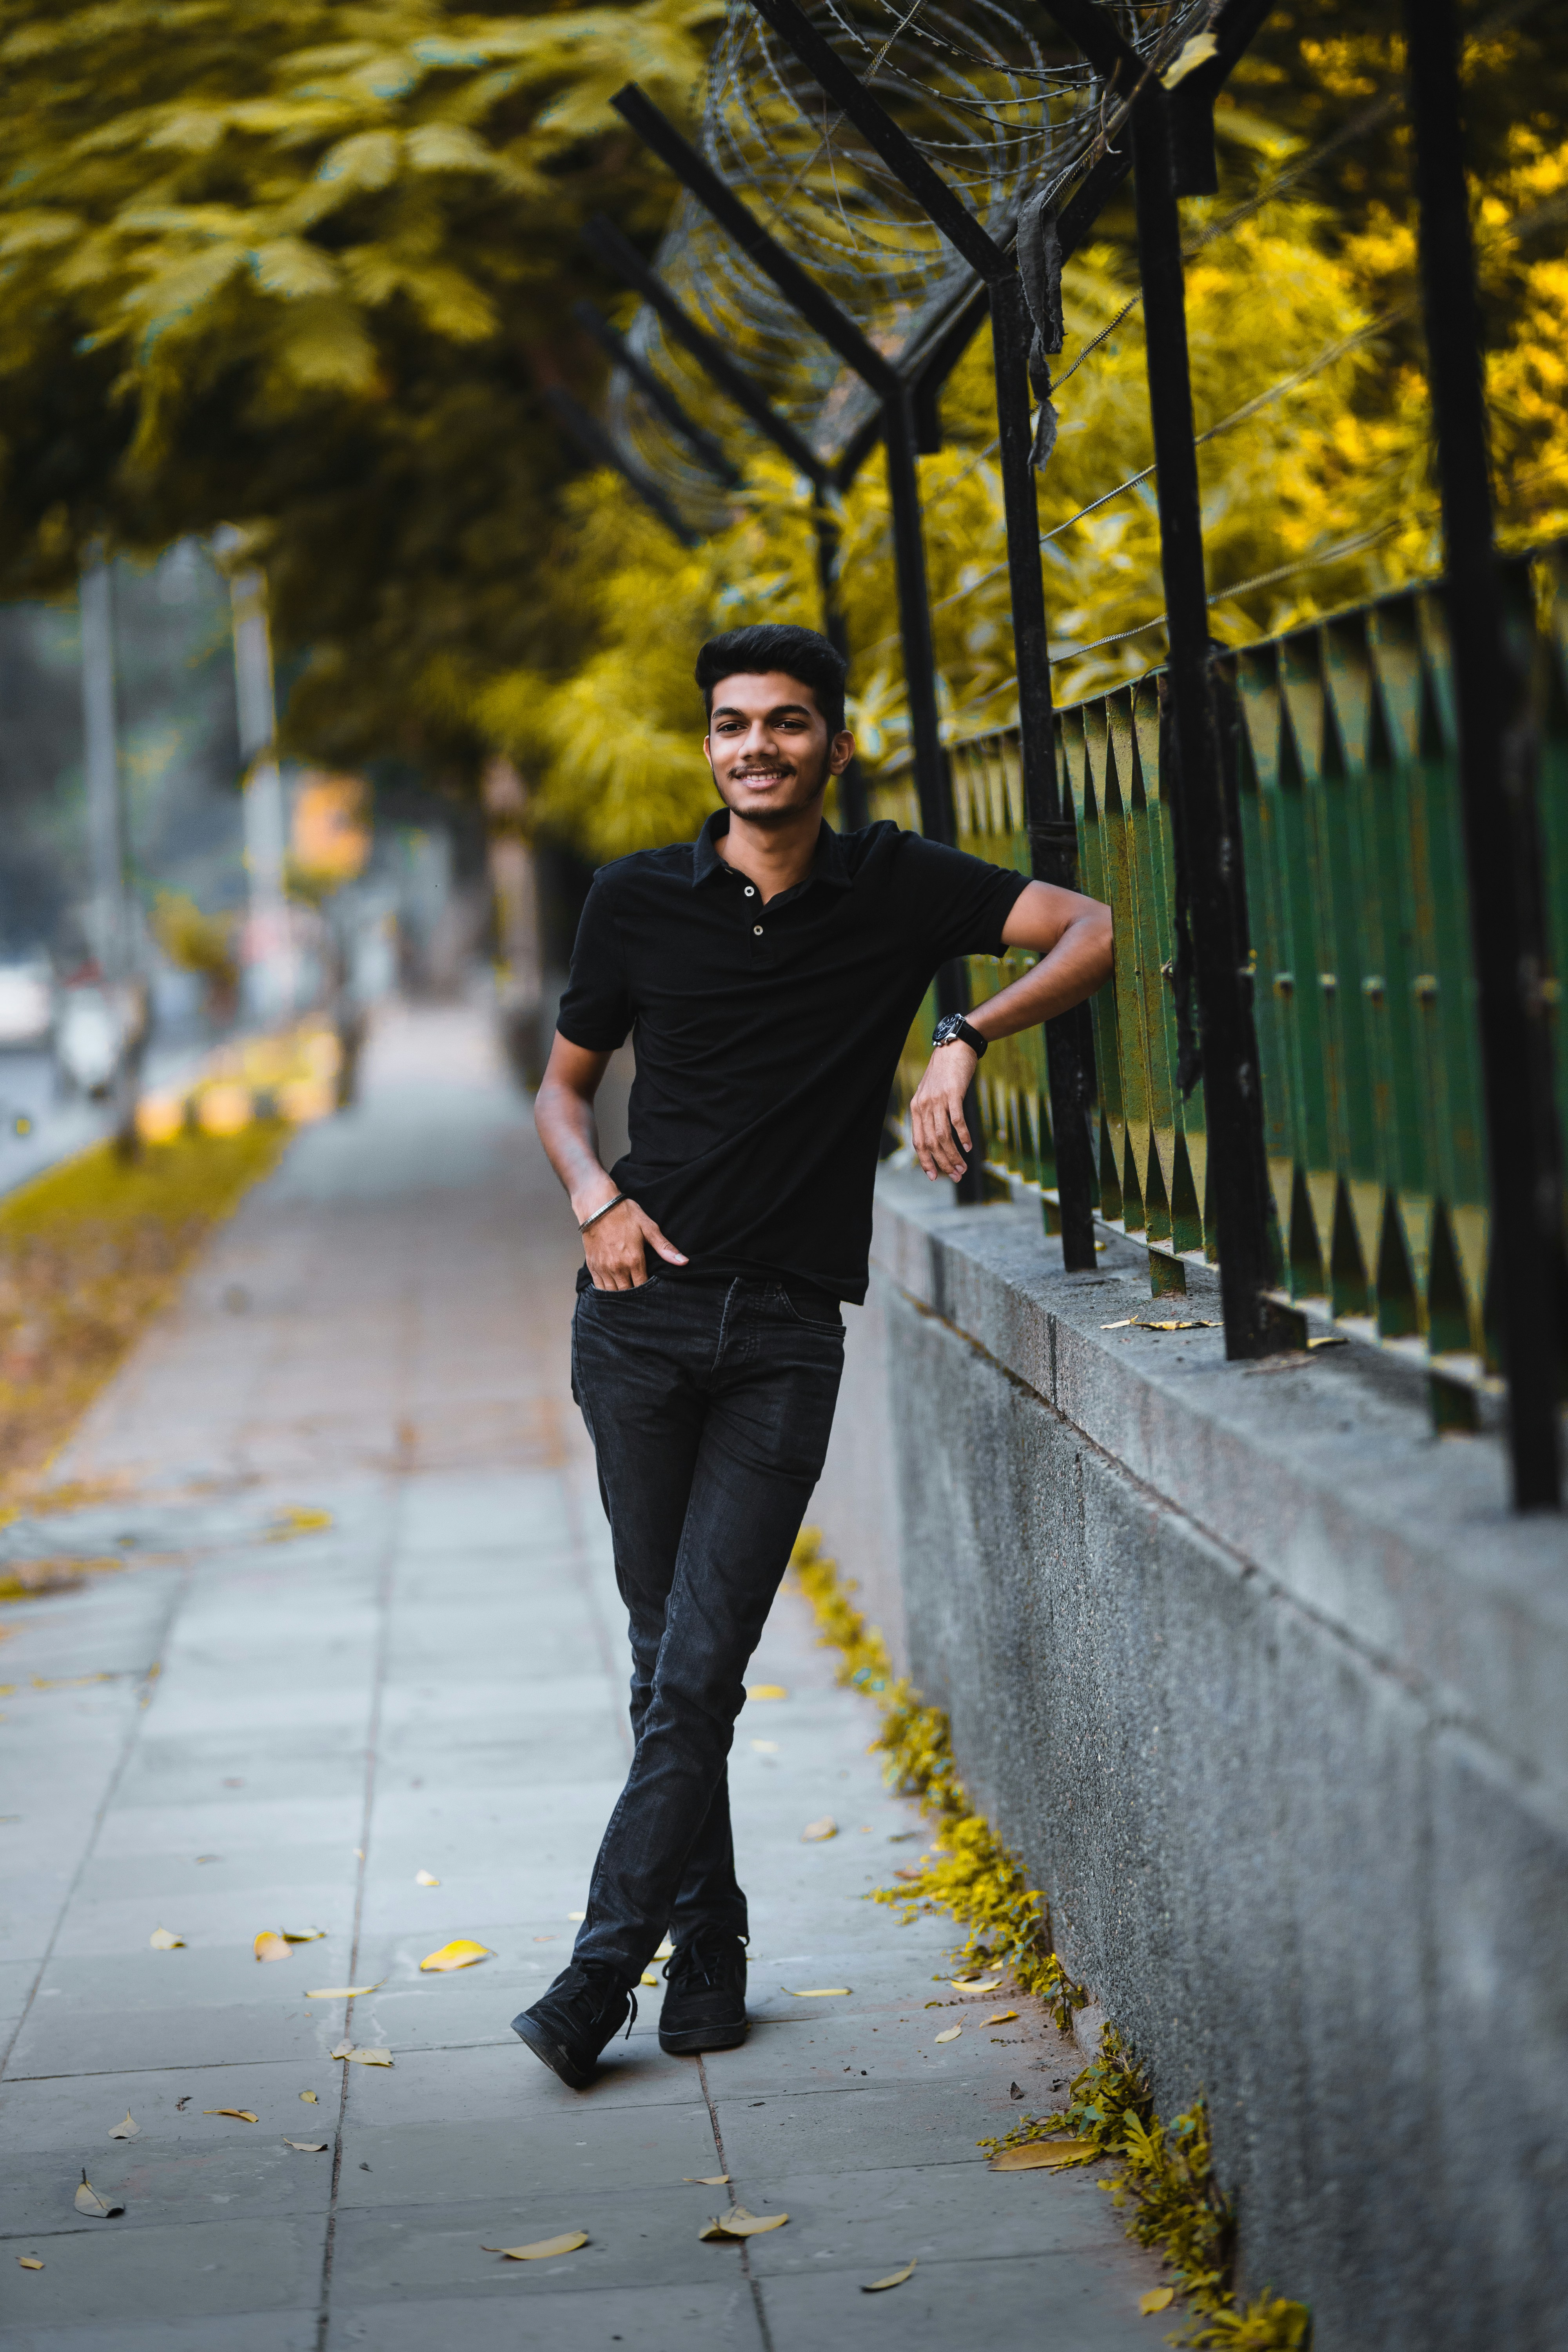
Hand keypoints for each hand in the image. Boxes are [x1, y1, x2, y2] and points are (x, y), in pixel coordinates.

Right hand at [579, 1196, 687, 1288]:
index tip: (651, 1292)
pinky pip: (598, 1286)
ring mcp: (603, 1268)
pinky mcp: (592, 1265)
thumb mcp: (648, 1228)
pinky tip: (612, 1290)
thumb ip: (665, 1248)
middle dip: (634, 1296)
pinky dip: (605, 1291)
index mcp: (634, 1260)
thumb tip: (684, 1262)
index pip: (642, 1286)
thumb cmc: (624, 1214)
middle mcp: (618, 1267)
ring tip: (627, 1295)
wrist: (597, 1205)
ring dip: (620, 1296)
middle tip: (639, 1296)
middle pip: (627, 1293)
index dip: (647, 1292)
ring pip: (612, 1293)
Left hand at [909, 1042, 976, 1181]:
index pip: (918, 1141)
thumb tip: (936, 1137)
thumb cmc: (945, 1073)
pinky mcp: (952, 1093)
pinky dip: (962, 1136)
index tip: (935, 1176)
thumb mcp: (931, 1093)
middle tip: (956, 1176)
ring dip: (953, 1155)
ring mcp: (937, 1100)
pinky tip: (968, 1146)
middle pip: (931, 1143)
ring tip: (963, 1167)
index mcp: (916, 1108)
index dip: (925, 1161)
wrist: (954, 1047)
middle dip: (943, 1163)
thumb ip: (930, 1113)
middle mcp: (923, 1106)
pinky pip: (956, 1120)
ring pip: (943, 1135)